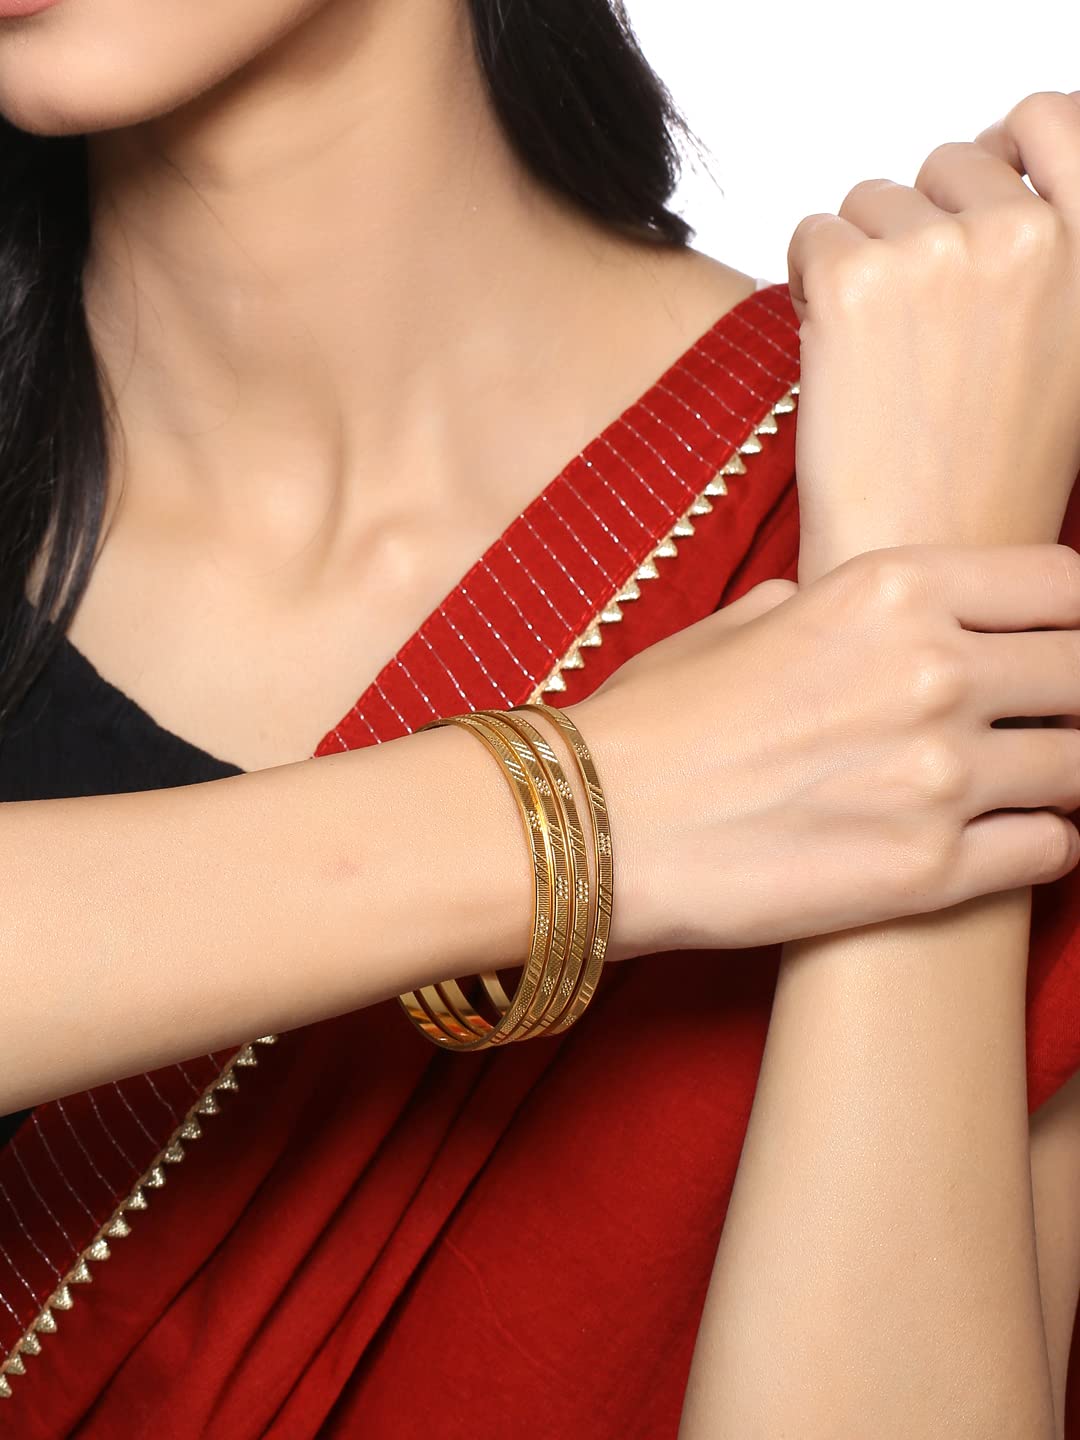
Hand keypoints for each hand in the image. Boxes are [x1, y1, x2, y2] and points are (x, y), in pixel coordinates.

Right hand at [574, 545, 1079, 957]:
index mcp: (888, 591)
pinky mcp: (929, 874)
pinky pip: (1052, 850)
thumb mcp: (731, 625)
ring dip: (1062, 775)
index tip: (1059, 640)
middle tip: (1047, 720)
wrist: (592, 829)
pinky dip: (1042, 844)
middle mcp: (933, 672)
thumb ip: (806, 605)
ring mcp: (940, 776)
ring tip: (1028, 785)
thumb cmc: (649, 723)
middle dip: (1075, 698)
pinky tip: (1006, 840)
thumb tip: (814, 605)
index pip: (1061, 583)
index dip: (1073, 615)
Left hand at [787, 90, 1079, 580]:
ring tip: (883, 356)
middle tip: (917, 327)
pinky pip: (811, 236)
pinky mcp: (853, 279)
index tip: (965, 196)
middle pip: (944, 165)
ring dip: (860, 261)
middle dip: (918, 226)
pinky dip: (808, 286)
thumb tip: (997, 156)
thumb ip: (1049, 251)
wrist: (926, 551)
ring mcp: (938, 251)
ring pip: (869, 203)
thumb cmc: (989, 472)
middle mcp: (1026, 235)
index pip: (1049, 120)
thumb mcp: (1065, 348)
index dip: (999, 146)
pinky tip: (838, 356)